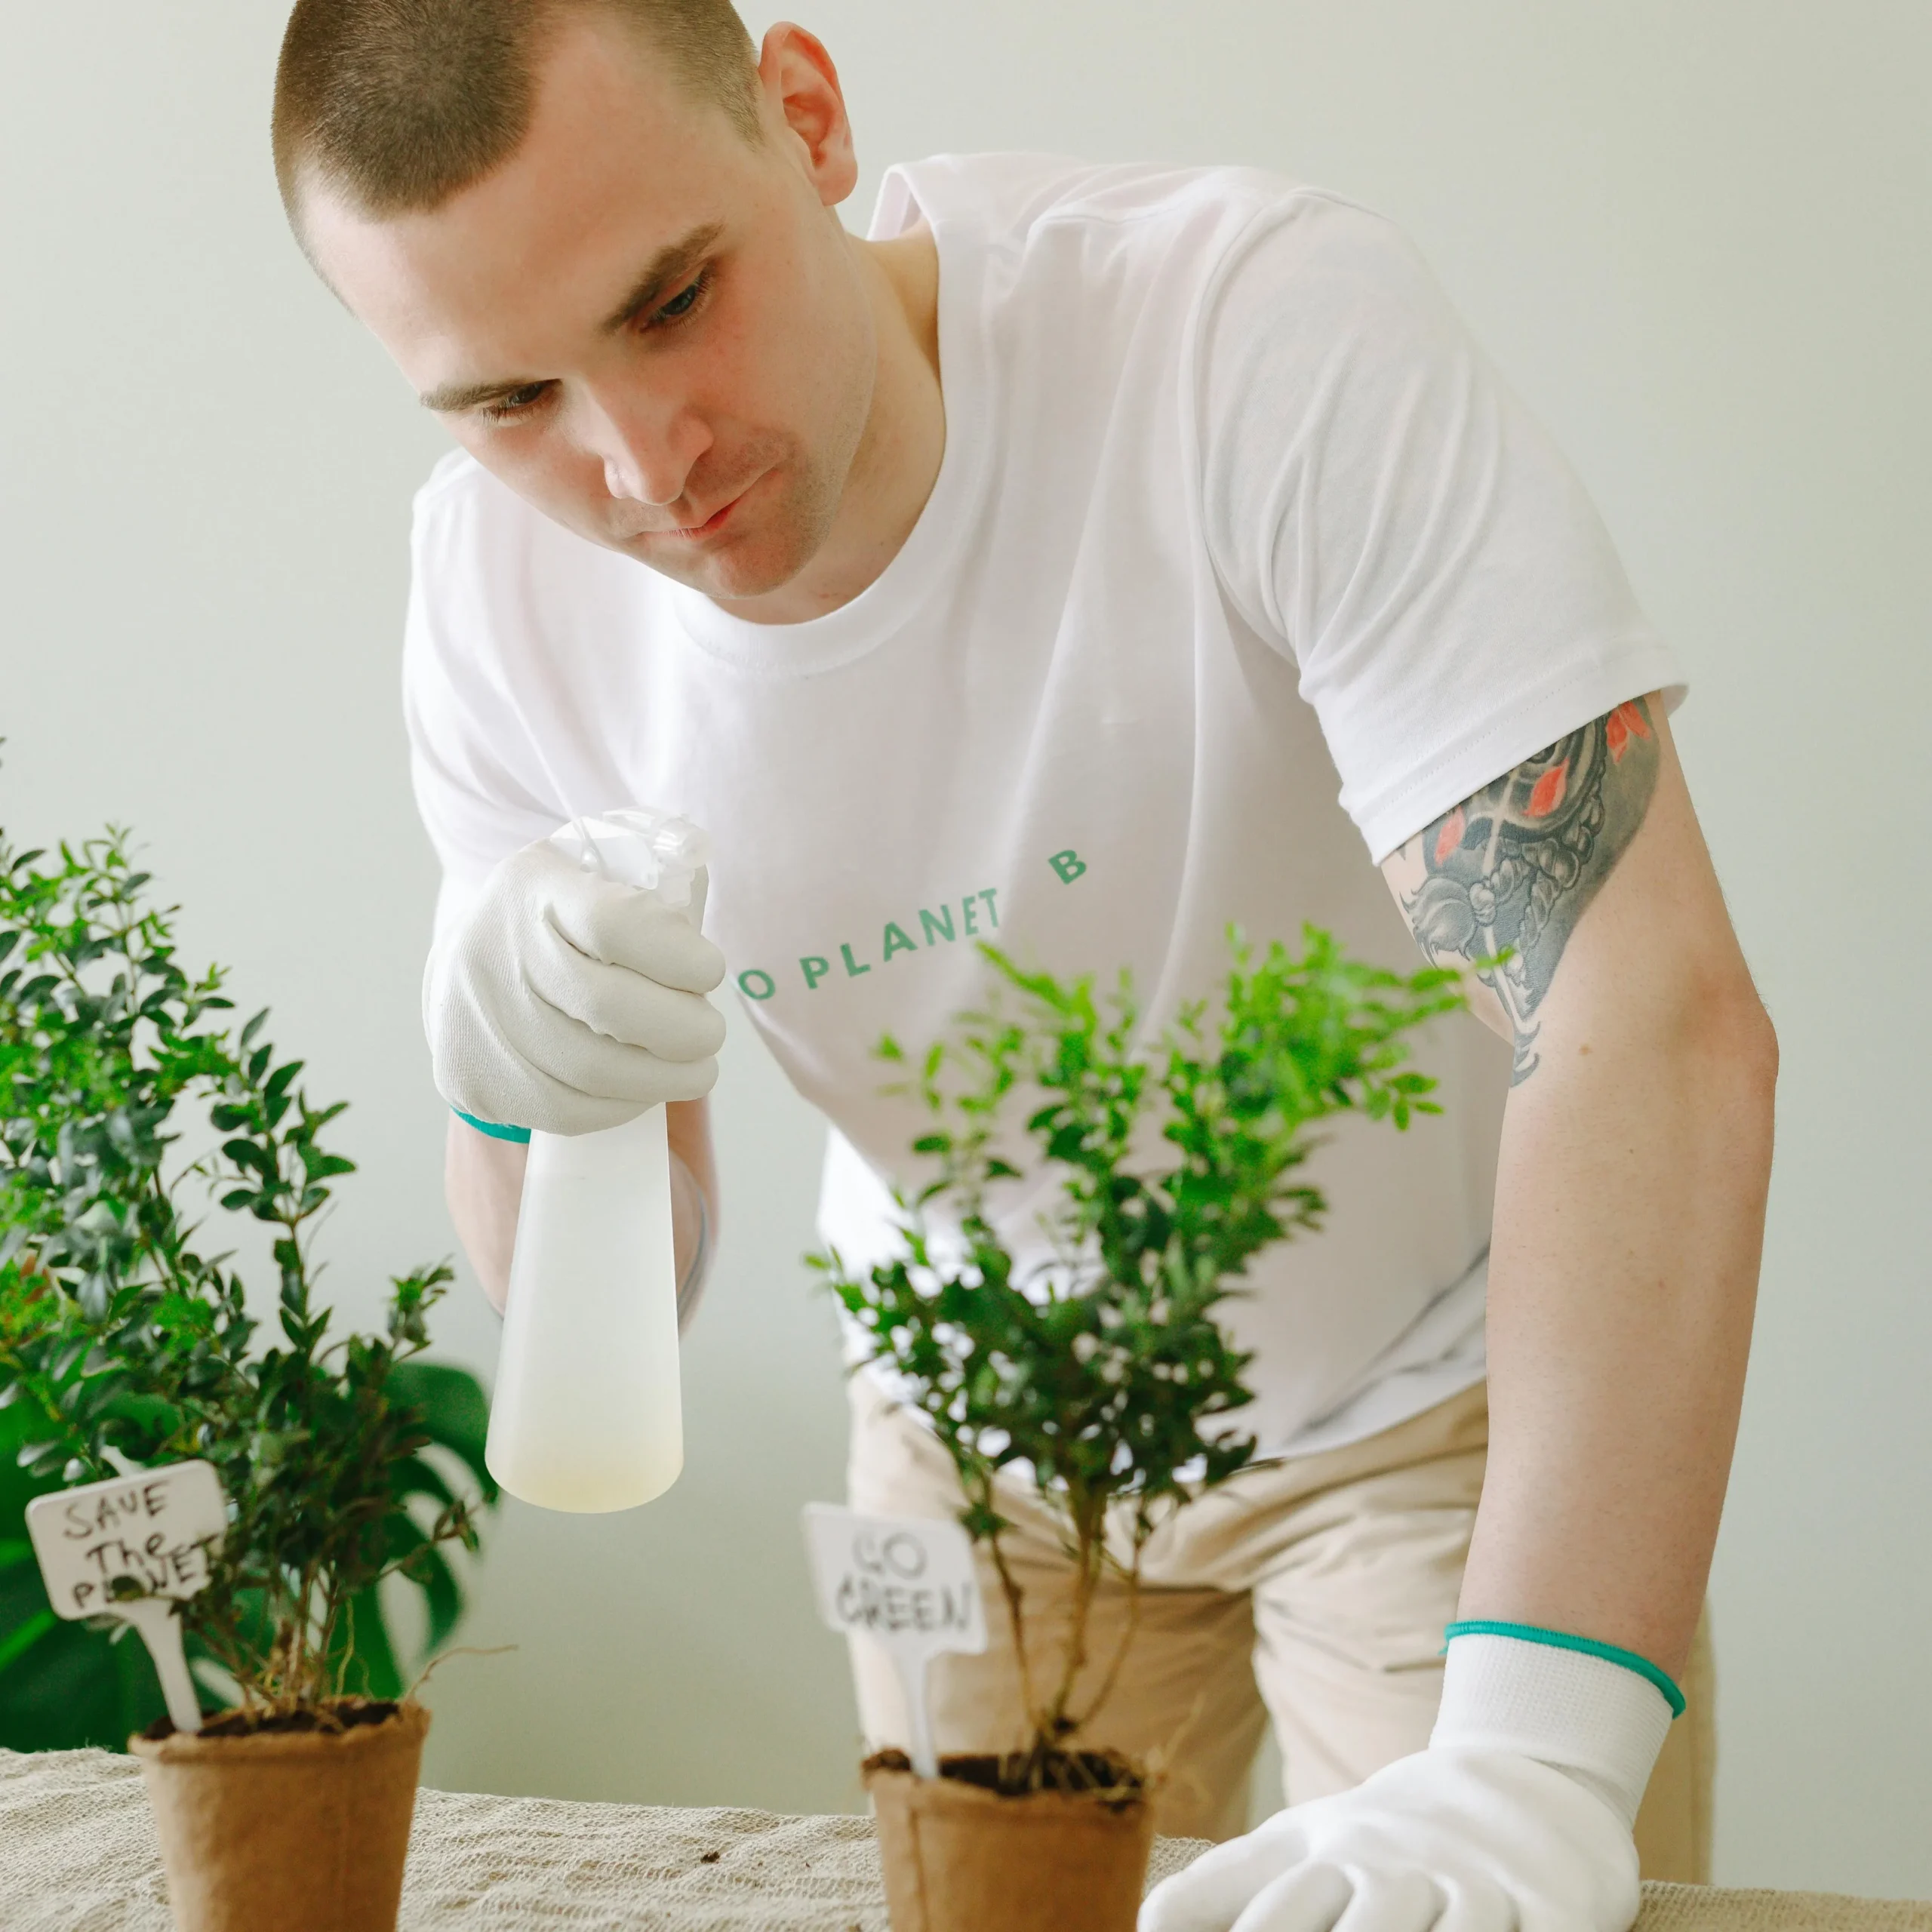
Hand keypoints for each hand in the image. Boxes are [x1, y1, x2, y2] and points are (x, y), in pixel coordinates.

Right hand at [424, 836, 726, 1134]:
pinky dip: (624, 1105)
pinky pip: (568, 1109)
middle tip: (712, 1034)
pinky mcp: (475, 1079)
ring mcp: (478, 1019)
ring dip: (666, 1079)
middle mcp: (494, 949)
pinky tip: (646, 1088)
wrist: (470, 962)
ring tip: (698, 1069)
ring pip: (592, 1070)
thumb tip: (701, 942)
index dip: (680, 956)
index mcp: (535, 885)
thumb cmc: (562, 920)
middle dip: (685, 1029)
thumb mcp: (598, 874)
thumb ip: (657, 891)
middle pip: (609, 1006)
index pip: (616, 922)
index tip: (710, 971)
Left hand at [1141, 1628, 1673, 1931]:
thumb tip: (1142, 1924)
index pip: (1258, 1897)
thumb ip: (1221, 1887)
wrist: (1524, 1780)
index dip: (1217, 1924)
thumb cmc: (1384, 1839)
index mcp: (1321, 1850)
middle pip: (1337, 1922)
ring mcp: (1463, 1881)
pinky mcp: (1544, 1904)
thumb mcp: (1302, 1846)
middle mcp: (1385, 1863)